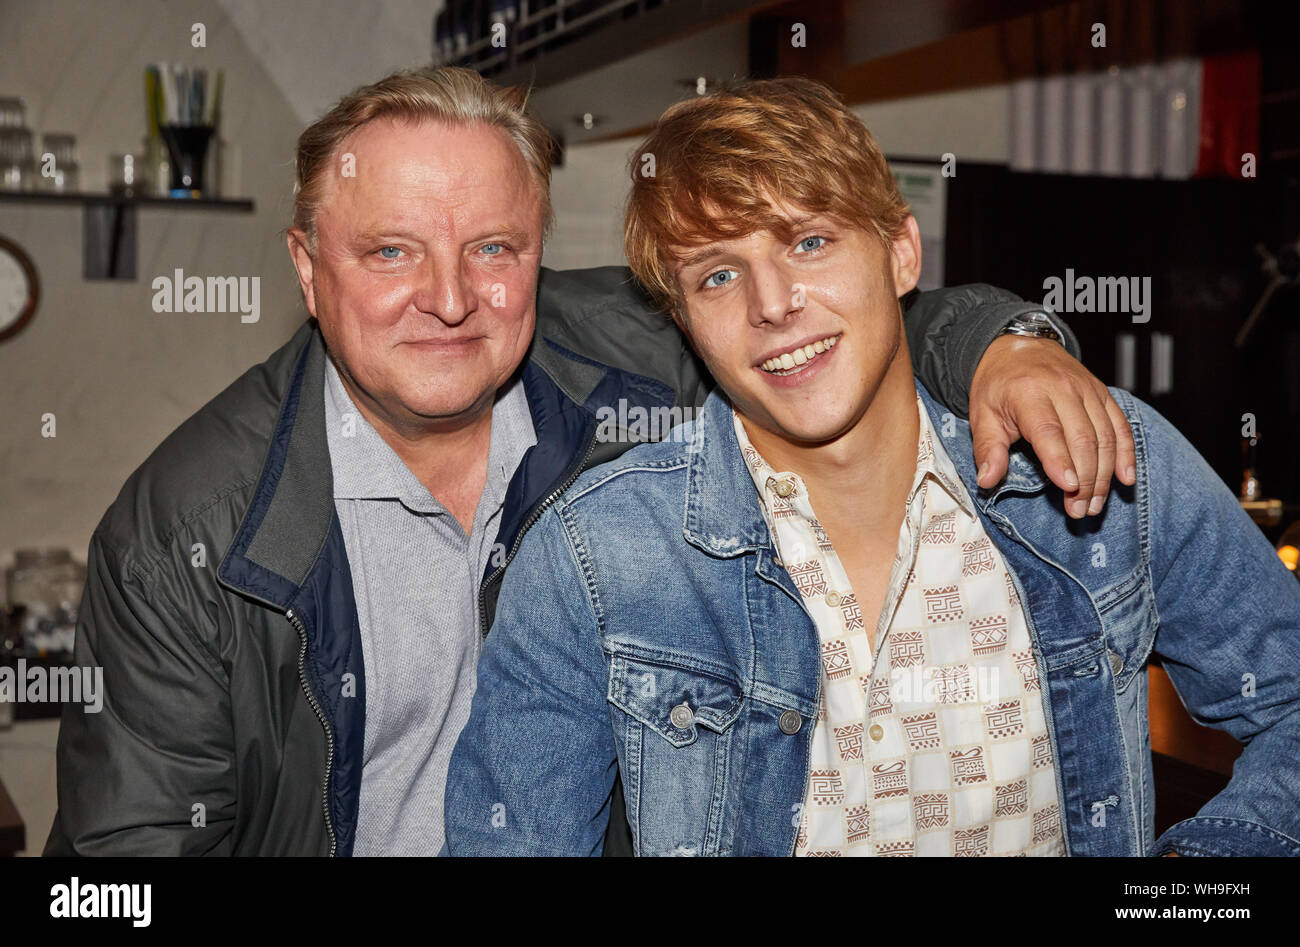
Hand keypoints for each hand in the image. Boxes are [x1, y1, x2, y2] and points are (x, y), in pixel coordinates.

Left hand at [969, 336, 1136, 517]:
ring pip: (1105, 436)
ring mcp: (1087, 390)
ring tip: (1095, 504)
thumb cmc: (998, 385)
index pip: (1049, 431)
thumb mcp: (981, 414)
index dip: (1060, 461)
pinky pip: (1120, 425)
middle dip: (1085, 479)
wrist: (1018, 345)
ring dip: (1104, 474)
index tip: (1068, 489)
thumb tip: (987, 481)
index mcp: (1029, 393)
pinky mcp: (1102, 393)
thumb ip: (988, 449)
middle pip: (1082, 439)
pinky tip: (1125, 479)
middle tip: (1079, 511)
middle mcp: (1062, 389)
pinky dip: (1126, 453)